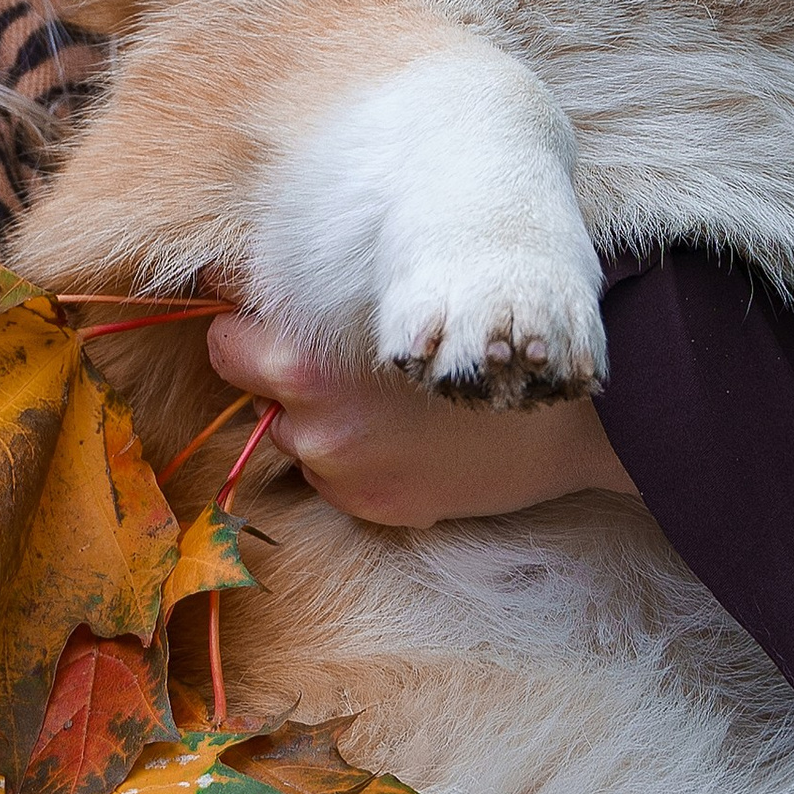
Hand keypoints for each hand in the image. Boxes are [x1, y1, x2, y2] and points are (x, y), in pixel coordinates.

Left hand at [205, 312, 635, 529]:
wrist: (569, 415)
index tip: (239, 305)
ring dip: (323, 417)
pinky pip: (337, 477)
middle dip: (284, 370)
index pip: (224, 339)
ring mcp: (343, 476)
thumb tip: (249, 284)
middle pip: (257, 388)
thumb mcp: (396, 299)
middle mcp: (313, 427)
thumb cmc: (485, 333)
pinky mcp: (374, 510)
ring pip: (297, 435)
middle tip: (343, 351)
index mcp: (306, 367)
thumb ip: (320, 300)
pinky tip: (409, 436)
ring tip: (391, 395)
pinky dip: (359, 458)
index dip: (235, 316)